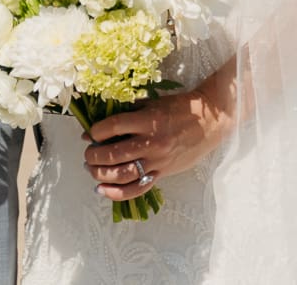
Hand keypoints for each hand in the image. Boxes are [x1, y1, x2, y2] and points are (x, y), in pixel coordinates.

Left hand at [81, 65, 238, 201]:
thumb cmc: (178, 109)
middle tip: (87, 154)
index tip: (89, 134)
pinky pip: (138, 188)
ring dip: (101, 174)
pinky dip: (117, 193)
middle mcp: (151, 143)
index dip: (95, 131)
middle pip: (113, 154)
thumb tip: (101, 124)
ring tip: (92, 169)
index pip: (112, 127)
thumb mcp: (152, 103)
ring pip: (122, 174)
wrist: (209, 122)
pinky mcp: (163, 173)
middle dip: (94, 156)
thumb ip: (128, 111)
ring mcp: (157, 161)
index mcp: (147, 121)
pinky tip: (103, 190)